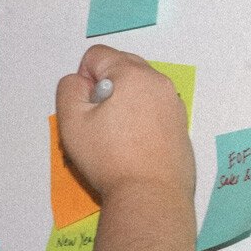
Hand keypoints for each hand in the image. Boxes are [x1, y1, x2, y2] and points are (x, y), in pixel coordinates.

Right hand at [53, 44, 193, 206]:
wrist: (152, 196)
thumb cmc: (109, 158)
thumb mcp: (72, 120)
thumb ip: (69, 89)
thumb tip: (81, 81)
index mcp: (134, 75)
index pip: (97, 55)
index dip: (83, 78)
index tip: (86, 108)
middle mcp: (160, 83)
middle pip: (122, 67)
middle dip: (105, 87)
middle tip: (100, 121)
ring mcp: (175, 105)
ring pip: (140, 89)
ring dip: (124, 102)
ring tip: (117, 136)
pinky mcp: (182, 127)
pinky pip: (155, 110)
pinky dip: (141, 119)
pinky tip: (135, 147)